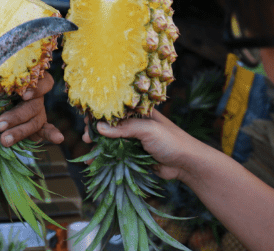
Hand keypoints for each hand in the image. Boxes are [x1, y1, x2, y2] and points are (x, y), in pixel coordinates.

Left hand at [0, 71, 64, 146]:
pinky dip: (52, 134)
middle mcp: (37, 95)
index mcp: (28, 80)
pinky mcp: (38, 126)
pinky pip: (46, 130)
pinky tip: (58, 138)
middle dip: (16, 116)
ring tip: (5, 140)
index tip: (23, 95)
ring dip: (20, 131)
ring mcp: (39, 111)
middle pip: (33, 105)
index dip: (36, 88)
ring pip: (35, 121)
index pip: (42, 81)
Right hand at [82, 109, 197, 180]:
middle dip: (97, 132)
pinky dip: (105, 159)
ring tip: (89, 154)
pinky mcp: (135, 156)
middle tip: (87, 137)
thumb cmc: (171, 141)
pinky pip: (116, 156)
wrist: (187, 164)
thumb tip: (100, 128)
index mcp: (140, 112)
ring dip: (99, 147)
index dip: (101, 113)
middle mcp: (135, 125)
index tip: (87, 119)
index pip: (116, 109)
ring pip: (111, 142)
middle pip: (110, 126)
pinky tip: (95, 163)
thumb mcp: (148, 130)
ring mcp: (134, 141)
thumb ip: (125, 128)